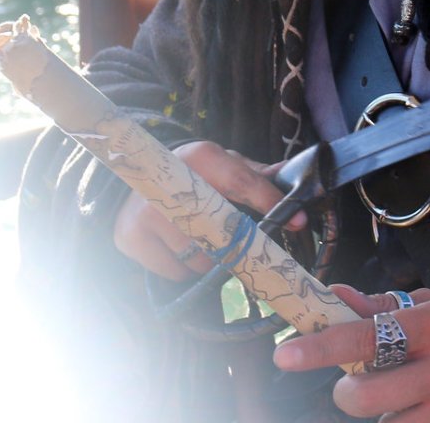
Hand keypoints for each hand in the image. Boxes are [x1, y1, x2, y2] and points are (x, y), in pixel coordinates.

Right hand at [110, 139, 304, 279]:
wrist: (135, 178)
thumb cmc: (192, 173)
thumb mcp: (224, 165)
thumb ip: (257, 175)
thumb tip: (296, 177)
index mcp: (200, 157)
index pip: (242, 182)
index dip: (269, 201)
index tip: (298, 221)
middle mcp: (171, 183)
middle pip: (222, 228)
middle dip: (241, 244)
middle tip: (248, 249)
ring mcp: (148, 212)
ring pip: (200, 257)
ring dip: (210, 259)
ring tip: (203, 242)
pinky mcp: (131, 237)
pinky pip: (176, 271)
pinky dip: (185, 269)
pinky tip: (179, 250)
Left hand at [274, 286, 429, 421]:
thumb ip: (384, 308)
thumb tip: (335, 298)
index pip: (366, 335)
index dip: (321, 348)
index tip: (287, 354)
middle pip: (365, 397)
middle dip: (351, 395)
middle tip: (364, 386)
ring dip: (388, 417)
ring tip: (411, 401)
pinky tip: (428, 414)